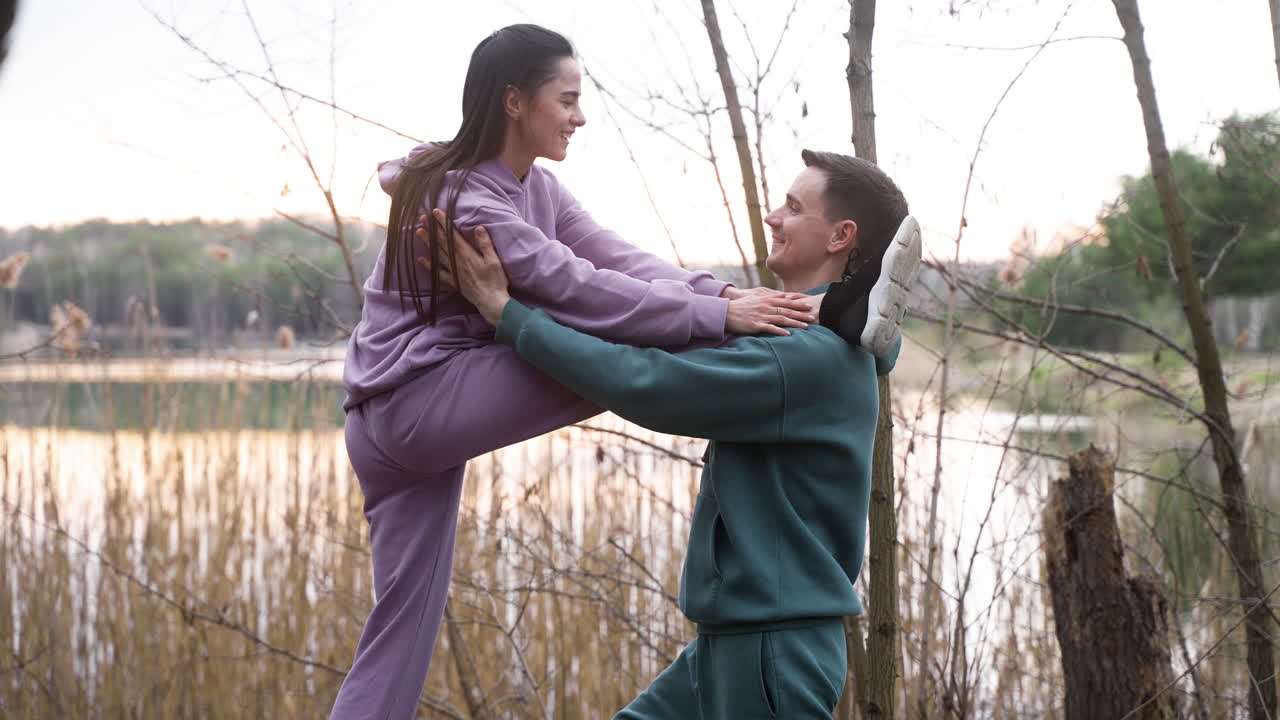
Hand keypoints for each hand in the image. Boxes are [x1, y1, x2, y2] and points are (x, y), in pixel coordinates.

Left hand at [416, 209, 509, 324]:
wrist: (491, 302)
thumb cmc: (495, 282)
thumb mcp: (494, 261)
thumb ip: (485, 244)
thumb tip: (478, 228)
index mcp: (467, 255)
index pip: (452, 235)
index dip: (443, 223)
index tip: (435, 212)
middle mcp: (457, 262)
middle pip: (442, 243)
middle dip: (432, 229)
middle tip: (422, 218)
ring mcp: (453, 272)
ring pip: (438, 254)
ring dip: (428, 243)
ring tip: (418, 232)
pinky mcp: (453, 282)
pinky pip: (438, 272)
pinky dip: (429, 266)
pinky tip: (421, 259)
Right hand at [724, 288, 816, 335]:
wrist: (726, 312)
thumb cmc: (741, 305)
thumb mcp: (756, 297)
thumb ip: (770, 296)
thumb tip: (783, 296)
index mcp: (767, 299)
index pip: (786, 301)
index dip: (799, 303)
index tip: (809, 305)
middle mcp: (766, 306)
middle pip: (787, 310)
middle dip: (801, 313)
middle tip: (813, 316)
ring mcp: (762, 315)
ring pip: (782, 319)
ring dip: (795, 323)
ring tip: (806, 326)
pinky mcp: (756, 325)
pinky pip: (770, 328)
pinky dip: (780, 331)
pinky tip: (789, 335)